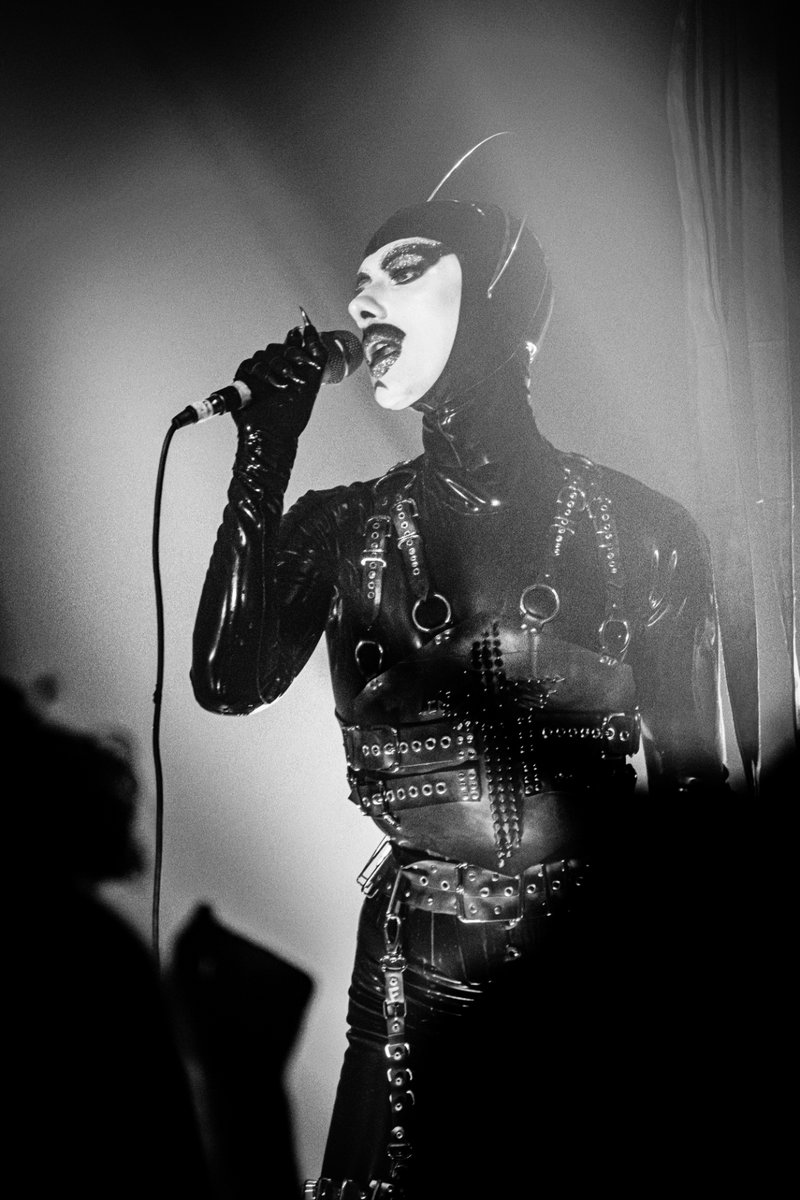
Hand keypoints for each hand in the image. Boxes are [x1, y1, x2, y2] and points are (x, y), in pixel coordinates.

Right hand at [233, 317, 327, 437]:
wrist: (275, 432)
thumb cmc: (294, 413)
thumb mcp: (313, 381)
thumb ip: (316, 353)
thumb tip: (309, 326)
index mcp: (291, 368)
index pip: (293, 343)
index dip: (300, 341)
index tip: (306, 340)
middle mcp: (275, 369)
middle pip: (279, 347)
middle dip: (291, 357)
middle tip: (298, 374)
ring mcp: (258, 373)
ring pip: (265, 354)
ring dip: (278, 366)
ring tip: (285, 384)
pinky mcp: (244, 378)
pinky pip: (251, 364)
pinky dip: (264, 373)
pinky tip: (274, 385)